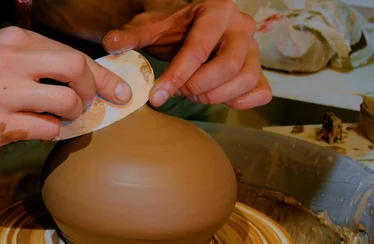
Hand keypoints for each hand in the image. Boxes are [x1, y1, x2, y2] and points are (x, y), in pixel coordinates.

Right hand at [0, 26, 131, 149]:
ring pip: (67, 101)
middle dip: (94, 89)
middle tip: (87, 103)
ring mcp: (5, 91)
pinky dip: (51, 131)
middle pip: (77, 68)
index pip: (73, 53)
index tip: (121, 90)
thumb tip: (86, 79)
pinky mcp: (0, 122)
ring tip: (59, 117)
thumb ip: (38, 62)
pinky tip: (38, 127)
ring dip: (73, 114)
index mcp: (15, 40)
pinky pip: (47, 129)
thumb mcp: (1, 56)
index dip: (103, 75)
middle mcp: (11, 60)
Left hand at [102, 0, 271, 109]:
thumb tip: (111, 44)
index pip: (199, 49)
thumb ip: (131, 36)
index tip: (157, 96)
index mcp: (215, 11)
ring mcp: (254, 48)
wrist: (190, 25)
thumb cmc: (170, 27)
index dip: (177, 76)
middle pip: (229, 65)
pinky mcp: (259, 69)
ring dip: (217, 96)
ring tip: (193, 94)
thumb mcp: (149, 27)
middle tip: (180, 92)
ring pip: (246, 79)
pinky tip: (221, 102)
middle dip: (199, 86)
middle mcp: (241, 26)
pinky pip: (262, 90)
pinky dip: (244, 102)